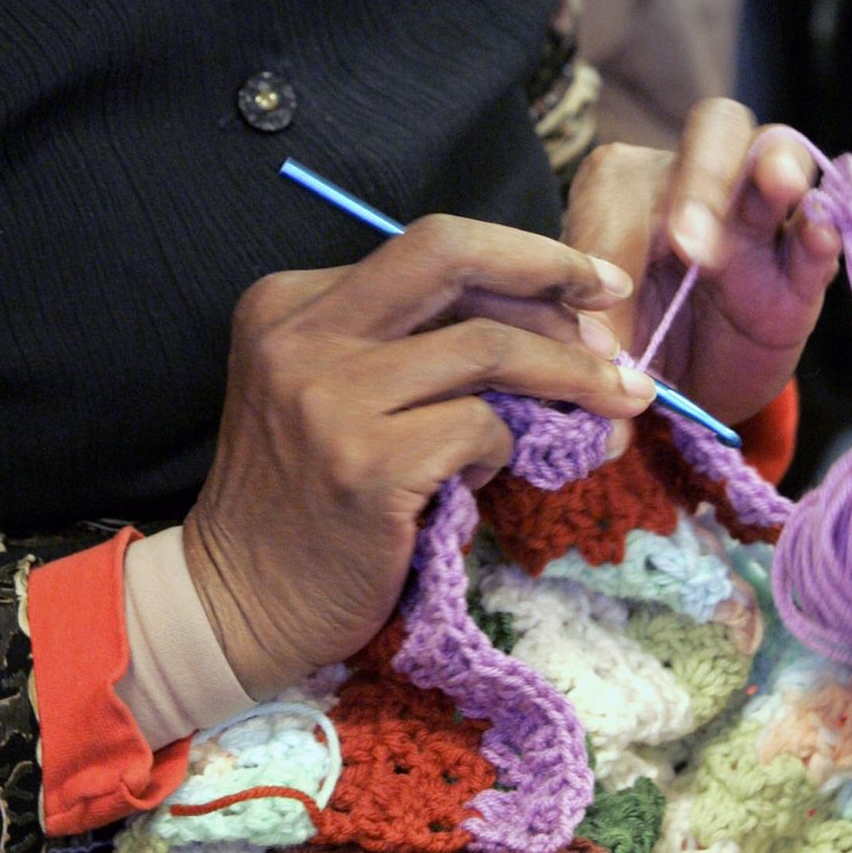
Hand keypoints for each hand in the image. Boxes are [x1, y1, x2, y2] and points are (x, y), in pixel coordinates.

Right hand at [182, 217, 655, 696]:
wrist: (236, 604)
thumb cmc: (305, 496)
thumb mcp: (331, 388)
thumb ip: (410, 341)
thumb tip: (553, 316)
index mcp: (291, 301)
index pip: (427, 248)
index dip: (518, 258)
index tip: (581, 277)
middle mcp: (303, 333)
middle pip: (449, 253)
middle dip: (548, 266)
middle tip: (614, 299)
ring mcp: (330, 397)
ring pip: (487, 346)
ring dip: (568, 372)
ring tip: (616, 398)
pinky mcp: (366, 466)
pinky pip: (482, 430)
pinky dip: (504, 450)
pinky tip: (478, 480)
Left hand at [564, 98, 841, 425]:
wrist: (675, 391)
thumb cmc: (628, 333)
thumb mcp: (602, 326)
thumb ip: (596, 322)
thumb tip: (593, 349)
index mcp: (631, 186)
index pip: (630, 172)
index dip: (621, 222)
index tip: (617, 277)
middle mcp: (698, 186)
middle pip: (716, 130)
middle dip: (706, 175)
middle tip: (689, 238)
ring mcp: (757, 223)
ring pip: (777, 156)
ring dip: (777, 169)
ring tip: (778, 185)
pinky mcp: (799, 275)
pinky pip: (818, 236)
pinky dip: (822, 230)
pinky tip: (817, 234)